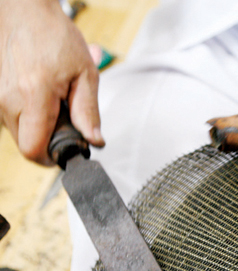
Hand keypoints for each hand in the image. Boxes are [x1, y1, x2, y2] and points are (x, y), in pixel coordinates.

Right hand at [0, 0, 102, 163]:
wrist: (24, 10)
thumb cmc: (53, 35)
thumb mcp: (84, 73)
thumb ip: (89, 111)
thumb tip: (94, 141)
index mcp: (34, 95)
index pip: (33, 149)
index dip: (51, 157)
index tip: (67, 147)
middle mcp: (10, 98)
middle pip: (26, 146)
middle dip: (47, 142)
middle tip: (64, 123)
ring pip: (18, 133)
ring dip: (37, 128)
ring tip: (52, 105)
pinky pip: (12, 117)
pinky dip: (28, 115)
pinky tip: (40, 98)